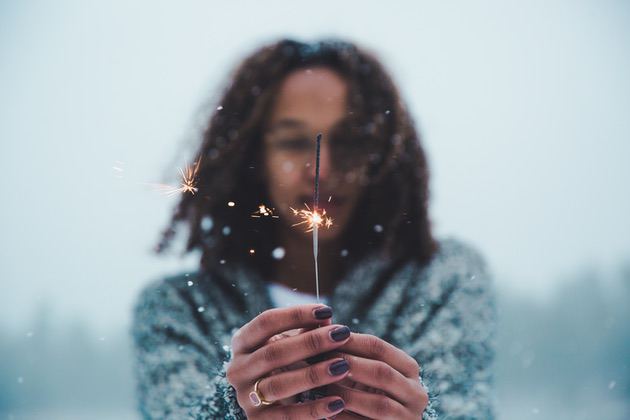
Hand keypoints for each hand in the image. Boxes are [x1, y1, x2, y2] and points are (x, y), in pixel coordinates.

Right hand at [226, 304, 351, 418]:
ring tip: (343, 366)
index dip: (296, 314)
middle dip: (311, 342)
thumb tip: (326, 318)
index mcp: (242, 343)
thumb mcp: (289, 345)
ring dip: (313, 374)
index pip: (265, 322)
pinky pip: (288, 417)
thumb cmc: (285, 365)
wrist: (271, 407)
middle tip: (341, 334)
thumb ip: (305, 331)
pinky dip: (314, 409)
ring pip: (279, 385)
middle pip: (273, 353)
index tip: (327, 310)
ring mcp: (245, 398)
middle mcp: (237, 370)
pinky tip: (338, 402)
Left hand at [327, 333, 428, 418]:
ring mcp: (409, 417)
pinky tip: (326, 412)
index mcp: (408, 368)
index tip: (323, 338)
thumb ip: (346, 347)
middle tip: (320, 361)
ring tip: (321, 388)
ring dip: (347, 395)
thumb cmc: (363, 390)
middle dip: (350, 365)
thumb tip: (322, 317)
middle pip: (382, 372)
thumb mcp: (362, 369)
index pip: (379, 347)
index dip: (350, 341)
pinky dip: (346, 419)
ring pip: (379, 404)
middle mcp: (416, 392)